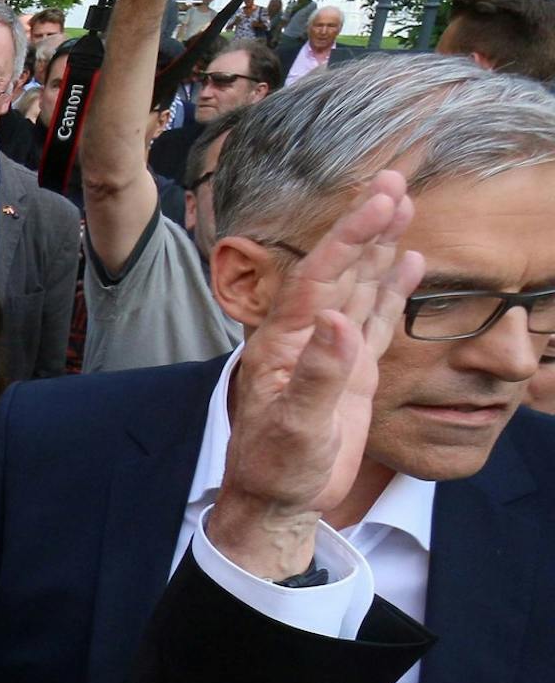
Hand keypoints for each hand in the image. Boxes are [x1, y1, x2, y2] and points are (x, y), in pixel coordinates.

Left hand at [210, 171, 423, 578]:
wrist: (275, 503)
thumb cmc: (277, 469)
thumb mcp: (298, 427)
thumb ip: (319, 376)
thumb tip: (339, 321)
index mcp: (285, 343)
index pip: (322, 277)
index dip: (350, 237)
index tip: (379, 200)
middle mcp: (305, 339)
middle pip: (340, 269)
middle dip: (366, 225)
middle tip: (394, 179)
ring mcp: (328, 353)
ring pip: (359, 287)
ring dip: (379, 246)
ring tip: (401, 202)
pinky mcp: (349, 373)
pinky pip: (375, 320)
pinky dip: (391, 289)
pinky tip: (408, 262)